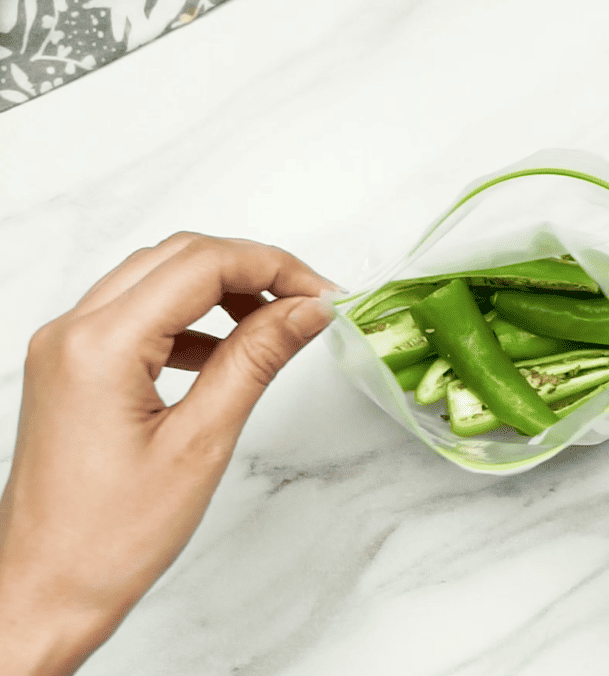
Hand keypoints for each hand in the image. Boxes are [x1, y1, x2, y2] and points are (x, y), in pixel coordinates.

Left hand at [0, 232, 336, 674]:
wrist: (45, 591)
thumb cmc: (111, 538)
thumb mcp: (201, 442)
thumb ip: (256, 360)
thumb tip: (306, 310)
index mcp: (99, 345)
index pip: (201, 265)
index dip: (273, 267)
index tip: (323, 295)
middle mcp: (72, 331)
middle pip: (178, 257)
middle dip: (251, 269)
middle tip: (308, 303)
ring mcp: (66, 346)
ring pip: (157, 278)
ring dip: (221, 289)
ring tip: (275, 326)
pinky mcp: (72, 367)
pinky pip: (138, 314)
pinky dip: (190, 319)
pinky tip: (226, 353)